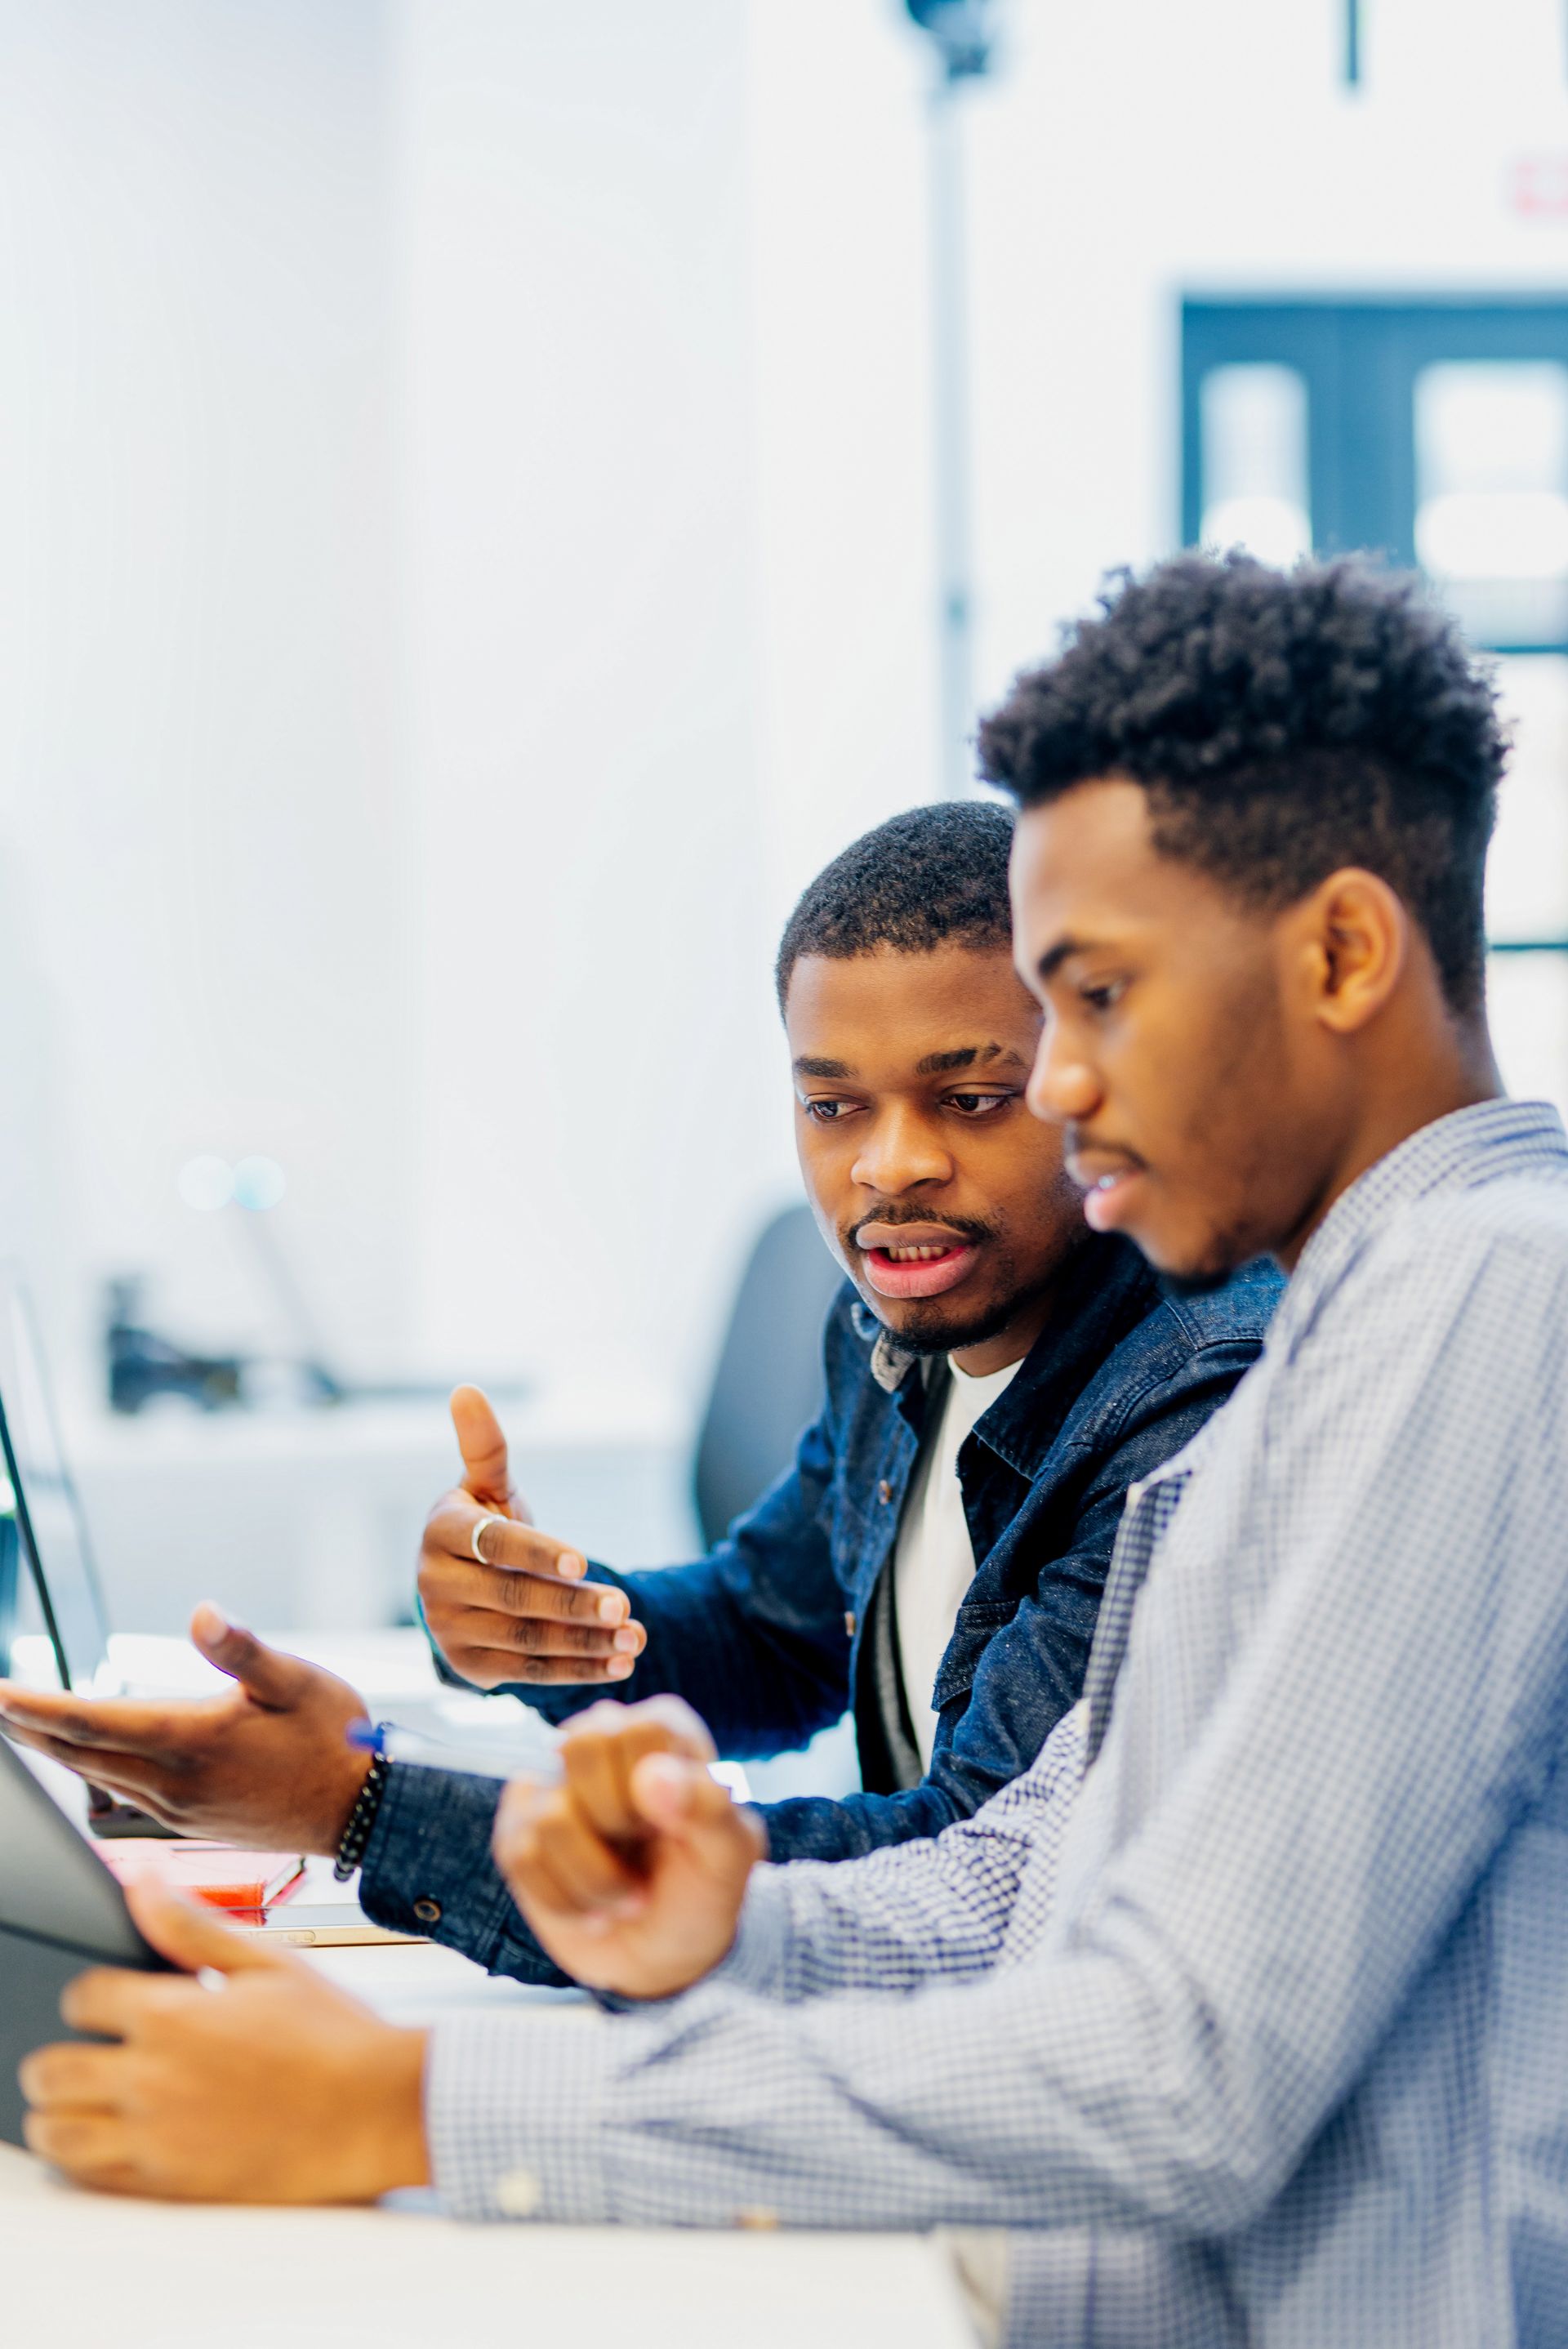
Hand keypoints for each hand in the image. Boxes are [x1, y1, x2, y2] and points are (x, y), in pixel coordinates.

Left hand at [0, 1604, 372, 1851]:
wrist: (359, 1810)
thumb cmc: (335, 1740)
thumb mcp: (297, 1679)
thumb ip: (242, 1649)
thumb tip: (203, 1613)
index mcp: (194, 1739)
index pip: (94, 1722)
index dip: (37, 1707)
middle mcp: (175, 1780)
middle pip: (79, 1754)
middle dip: (28, 1728)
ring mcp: (178, 1805)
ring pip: (95, 1775)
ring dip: (53, 1748)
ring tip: (20, 1724)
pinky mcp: (189, 1818)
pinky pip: (120, 1791)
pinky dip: (87, 1768)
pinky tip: (85, 1757)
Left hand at [20, 1882, 428, 2202]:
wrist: (378, 2109)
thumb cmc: (333, 2034)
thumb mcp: (266, 1962)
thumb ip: (191, 1924)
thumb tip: (142, 1880)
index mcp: (171, 2015)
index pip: (82, 1998)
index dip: (91, 1996)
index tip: (110, 2004)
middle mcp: (151, 2079)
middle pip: (50, 2071)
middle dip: (58, 2057)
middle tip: (86, 2054)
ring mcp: (156, 2139)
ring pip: (54, 2134)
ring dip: (59, 2114)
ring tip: (84, 2103)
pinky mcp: (169, 2187)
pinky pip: (91, 2181)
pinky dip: (84, 2162)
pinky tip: (109, 2144)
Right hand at [418, 1384, 646, 1688]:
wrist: (458, 1584)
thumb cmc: (482, 1524)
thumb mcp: (485, 1485)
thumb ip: (484, 1445)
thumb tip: (466, 1389)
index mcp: (442, 1530)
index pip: (494, 1543)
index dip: (539, 1553)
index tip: (584, 1561)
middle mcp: (435, 1583)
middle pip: (514, 1596)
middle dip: (574, 1604)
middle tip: (625, 1606)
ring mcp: (448, 1629)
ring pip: (526, 1640)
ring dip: (586, 1642)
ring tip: (636, 1638)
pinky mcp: (468, 1666)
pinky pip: (529, 1672)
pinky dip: (578, 1670)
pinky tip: (620, 1663)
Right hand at [492, 1695, 766, 1999]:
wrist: (662, 1954)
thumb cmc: (702, 1890)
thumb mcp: (730, 1854)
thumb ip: (708, 1805)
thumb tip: (652, 1777)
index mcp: (660, 1730)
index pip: (640, 1729)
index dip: (653, 1790)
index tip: (671, 1826)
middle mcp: (599, 1741)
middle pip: (579, 1747)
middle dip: (615, 1825)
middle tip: (640, 1849)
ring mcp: (551, 1785)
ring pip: (549, 1817)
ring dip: (596, 1881)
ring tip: (623, 1894)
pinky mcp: (517, 1829)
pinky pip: (521, 1857)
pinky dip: (566, 1901)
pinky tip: (591, 1906)